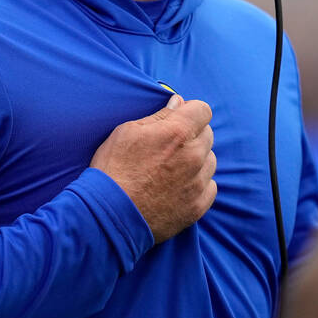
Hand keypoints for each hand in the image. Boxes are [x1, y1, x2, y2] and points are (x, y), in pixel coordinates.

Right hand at [90, 94, 216, 242]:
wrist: (108, 215)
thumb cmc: (113, 170)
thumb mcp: (127, 132)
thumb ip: (159, 116)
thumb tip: (179, 102)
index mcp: (178, 133)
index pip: (203, 110)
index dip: (190, 112)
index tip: (180, 119)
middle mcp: (194, 156)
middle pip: (208, 135)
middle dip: (192, 136)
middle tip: (170, 147)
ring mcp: (198, 183)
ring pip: (210, 161)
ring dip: (196, 161)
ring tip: (171, 170)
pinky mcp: (198, 206)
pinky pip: (209, 186)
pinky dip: (198, 185)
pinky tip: (177, 188)